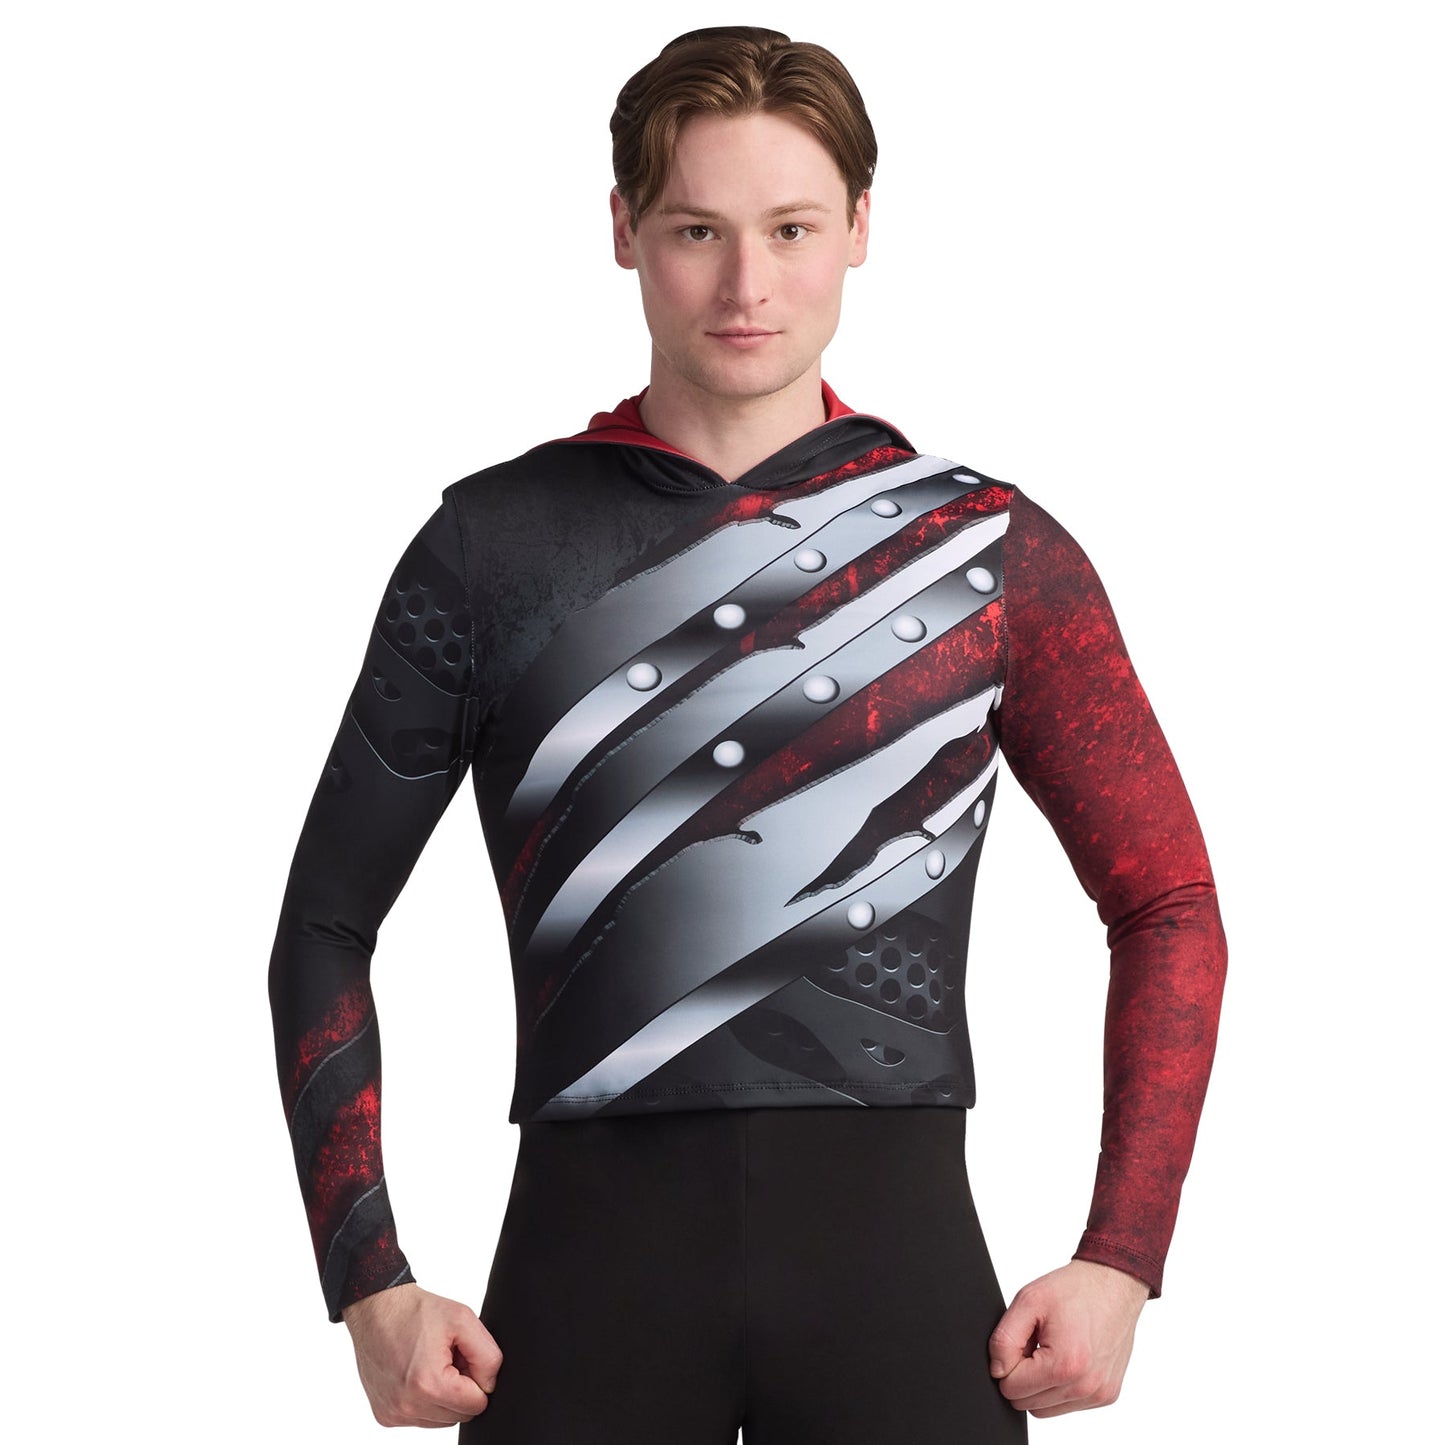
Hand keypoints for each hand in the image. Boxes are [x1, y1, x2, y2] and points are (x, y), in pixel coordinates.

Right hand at [341, 1282, 501, 1427]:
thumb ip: (488, 1356)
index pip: (476, 1405)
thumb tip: (489, 1385)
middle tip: (448, 1357)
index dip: (477, 1377)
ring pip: (441, 1420)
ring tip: (432, 1364)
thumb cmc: (416, 1311)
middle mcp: (407, 1406)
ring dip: (443, 1396)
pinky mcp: (384, 1415)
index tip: (462, 1356)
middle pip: (459, 1415)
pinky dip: (425, 1400)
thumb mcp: (463, 1319)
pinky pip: (421, 1418)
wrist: (377, 1309)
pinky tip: (417, 1373)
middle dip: (461, 1388)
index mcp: (429, 1384)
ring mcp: (393, 1413)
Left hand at [988, 1259, 1148, 1417]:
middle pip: (1027, 1403)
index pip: (1012, 1389)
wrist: (1113, 1285)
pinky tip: (1066, 1358)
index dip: (1007, 1363)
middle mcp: (1086, 1386)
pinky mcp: (1106, 1395)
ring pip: (1045, 1410)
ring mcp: (1098, 1394)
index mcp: (1065, 1365)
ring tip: (1050, 1351)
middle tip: (1034, 1344)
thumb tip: (997, 1371)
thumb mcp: (1028, 1301)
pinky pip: (1067, 1405)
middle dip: (1022, 1375)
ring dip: (1040, 1385)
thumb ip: (1004, 1339)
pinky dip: (1059, 1387)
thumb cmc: (1074, 1290)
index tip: (1022, 1341)